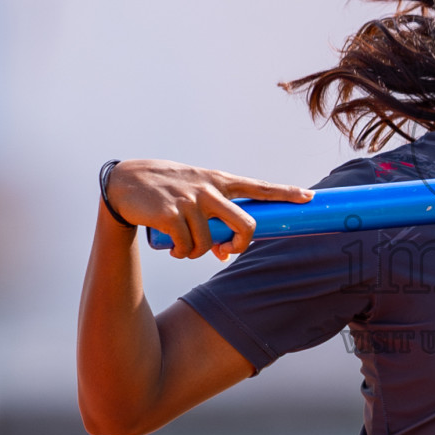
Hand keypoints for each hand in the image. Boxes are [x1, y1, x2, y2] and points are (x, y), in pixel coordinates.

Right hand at [103, 159, 312, 259]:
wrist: (125, 182)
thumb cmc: (166, 190)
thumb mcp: (194, 195)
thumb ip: (214, 218)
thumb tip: (224, 253)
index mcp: (219, 181)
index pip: (259, 187)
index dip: (286, 193)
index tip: (309, 197)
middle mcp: (209, 190)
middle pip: (246, 224)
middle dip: (241, 245)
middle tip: (226, 251)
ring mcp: (191, 201)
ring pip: (210, 244)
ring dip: (197, 253)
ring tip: (184, 246)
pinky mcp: (171, 215)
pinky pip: (186, 247)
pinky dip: (181, 253)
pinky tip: (173, 248)